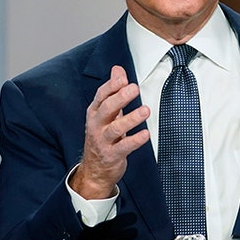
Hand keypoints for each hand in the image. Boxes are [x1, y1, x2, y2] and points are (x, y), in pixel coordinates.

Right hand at [69, 65, 150, 199]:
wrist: (94, 169)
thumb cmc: (103, 136)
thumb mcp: (106, 112)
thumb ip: (113, 90)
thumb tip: (118, 69)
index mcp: (95, 112)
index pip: (101, 96)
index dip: (111, 87)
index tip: (123, 79)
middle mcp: (97, 125)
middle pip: (107, 109)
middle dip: (120, 98)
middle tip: (134, 88)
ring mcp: (103, 141)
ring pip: (116, 128)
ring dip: (131, 118)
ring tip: (145, 110)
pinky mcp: (112, 155)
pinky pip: (124, 147)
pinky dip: (135, 140)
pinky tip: (145, 134)